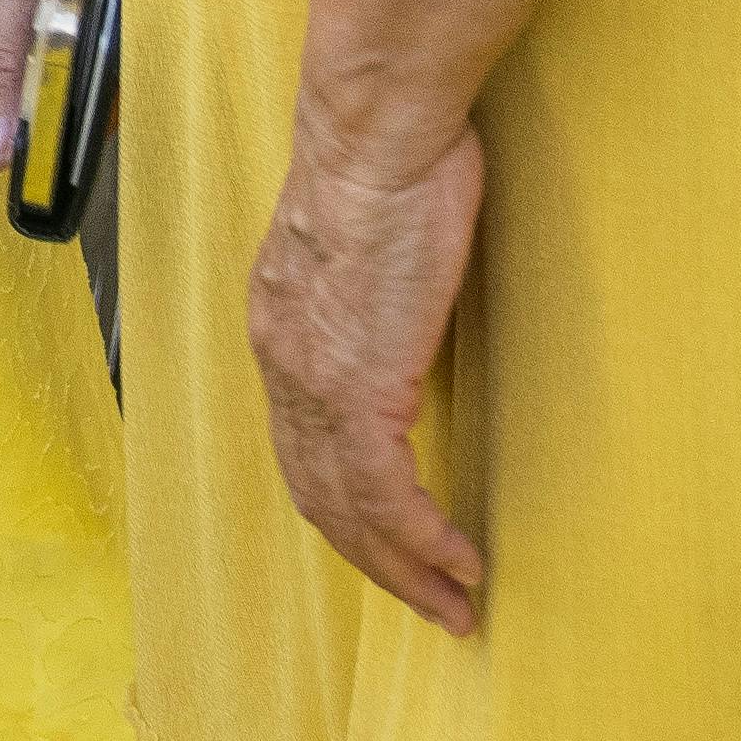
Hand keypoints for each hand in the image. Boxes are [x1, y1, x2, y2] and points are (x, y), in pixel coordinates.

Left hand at [247, 116, 490, 631]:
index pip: (302, 448)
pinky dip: (422, 539)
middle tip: (429, 602)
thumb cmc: (391, 165)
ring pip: (348, 509)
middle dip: (374, 560)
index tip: (392, 544)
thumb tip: (401, 317)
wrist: (378, 136)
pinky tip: (459, 561)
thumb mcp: (369, 245)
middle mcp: (283, 367)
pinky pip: (386, 494)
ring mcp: (314, 383)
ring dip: (402, 569)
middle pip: (318, 495)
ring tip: (452, 604)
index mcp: (281, 333)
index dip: (347, 507)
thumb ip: (373, 295)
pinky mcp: (358, 387)